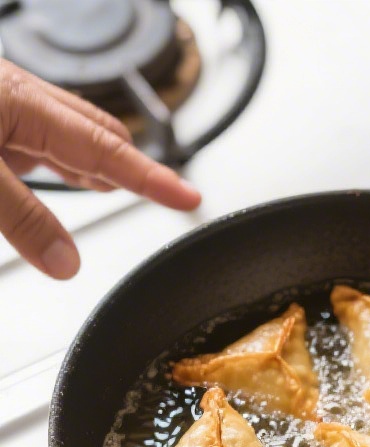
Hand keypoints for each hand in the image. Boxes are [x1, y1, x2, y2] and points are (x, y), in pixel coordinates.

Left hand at [0, 58, 200, 278]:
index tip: (189, 198)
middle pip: (98, 134)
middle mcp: (20, 98)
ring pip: (69, 137)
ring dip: (96, 168)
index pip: (105, 148)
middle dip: (133, 168)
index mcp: (23, 102)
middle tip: (168, 197)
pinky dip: (60, 163)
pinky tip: (58, 173)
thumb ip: (22, 218)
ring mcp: (6, 105)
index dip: (151, 178)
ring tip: (121, 191)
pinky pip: (39, 139)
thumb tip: (66, 263)